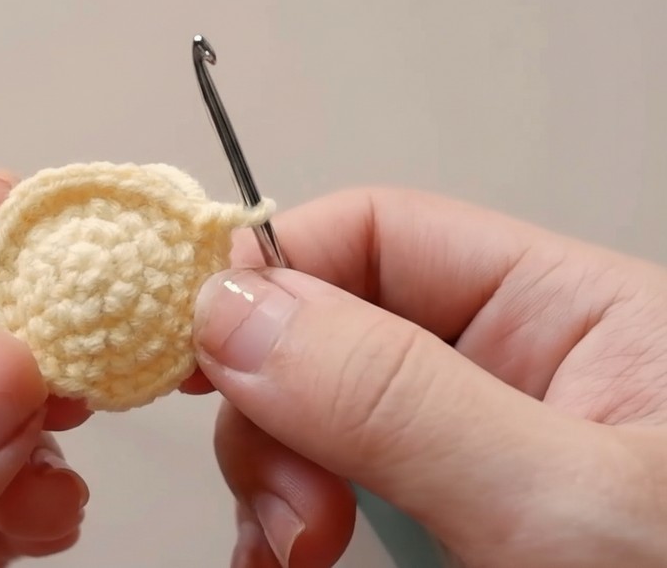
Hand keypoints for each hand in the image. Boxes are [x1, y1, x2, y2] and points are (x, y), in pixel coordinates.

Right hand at [190, 187, 666, 566]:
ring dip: (274, 473)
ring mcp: (468, 446)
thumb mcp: (560, 507)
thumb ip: (398, 399)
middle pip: (330, 328)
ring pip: (315, 411)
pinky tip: (291, 557)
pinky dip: (288, 517)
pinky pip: (331, 482)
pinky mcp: (441, 515)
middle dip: (277, 407)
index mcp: (569, 312)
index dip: (276, 270)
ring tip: (293, 553)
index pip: (379, 235)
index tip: (200, 350)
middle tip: (291, 515)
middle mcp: (512, 367)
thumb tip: (234, 313)